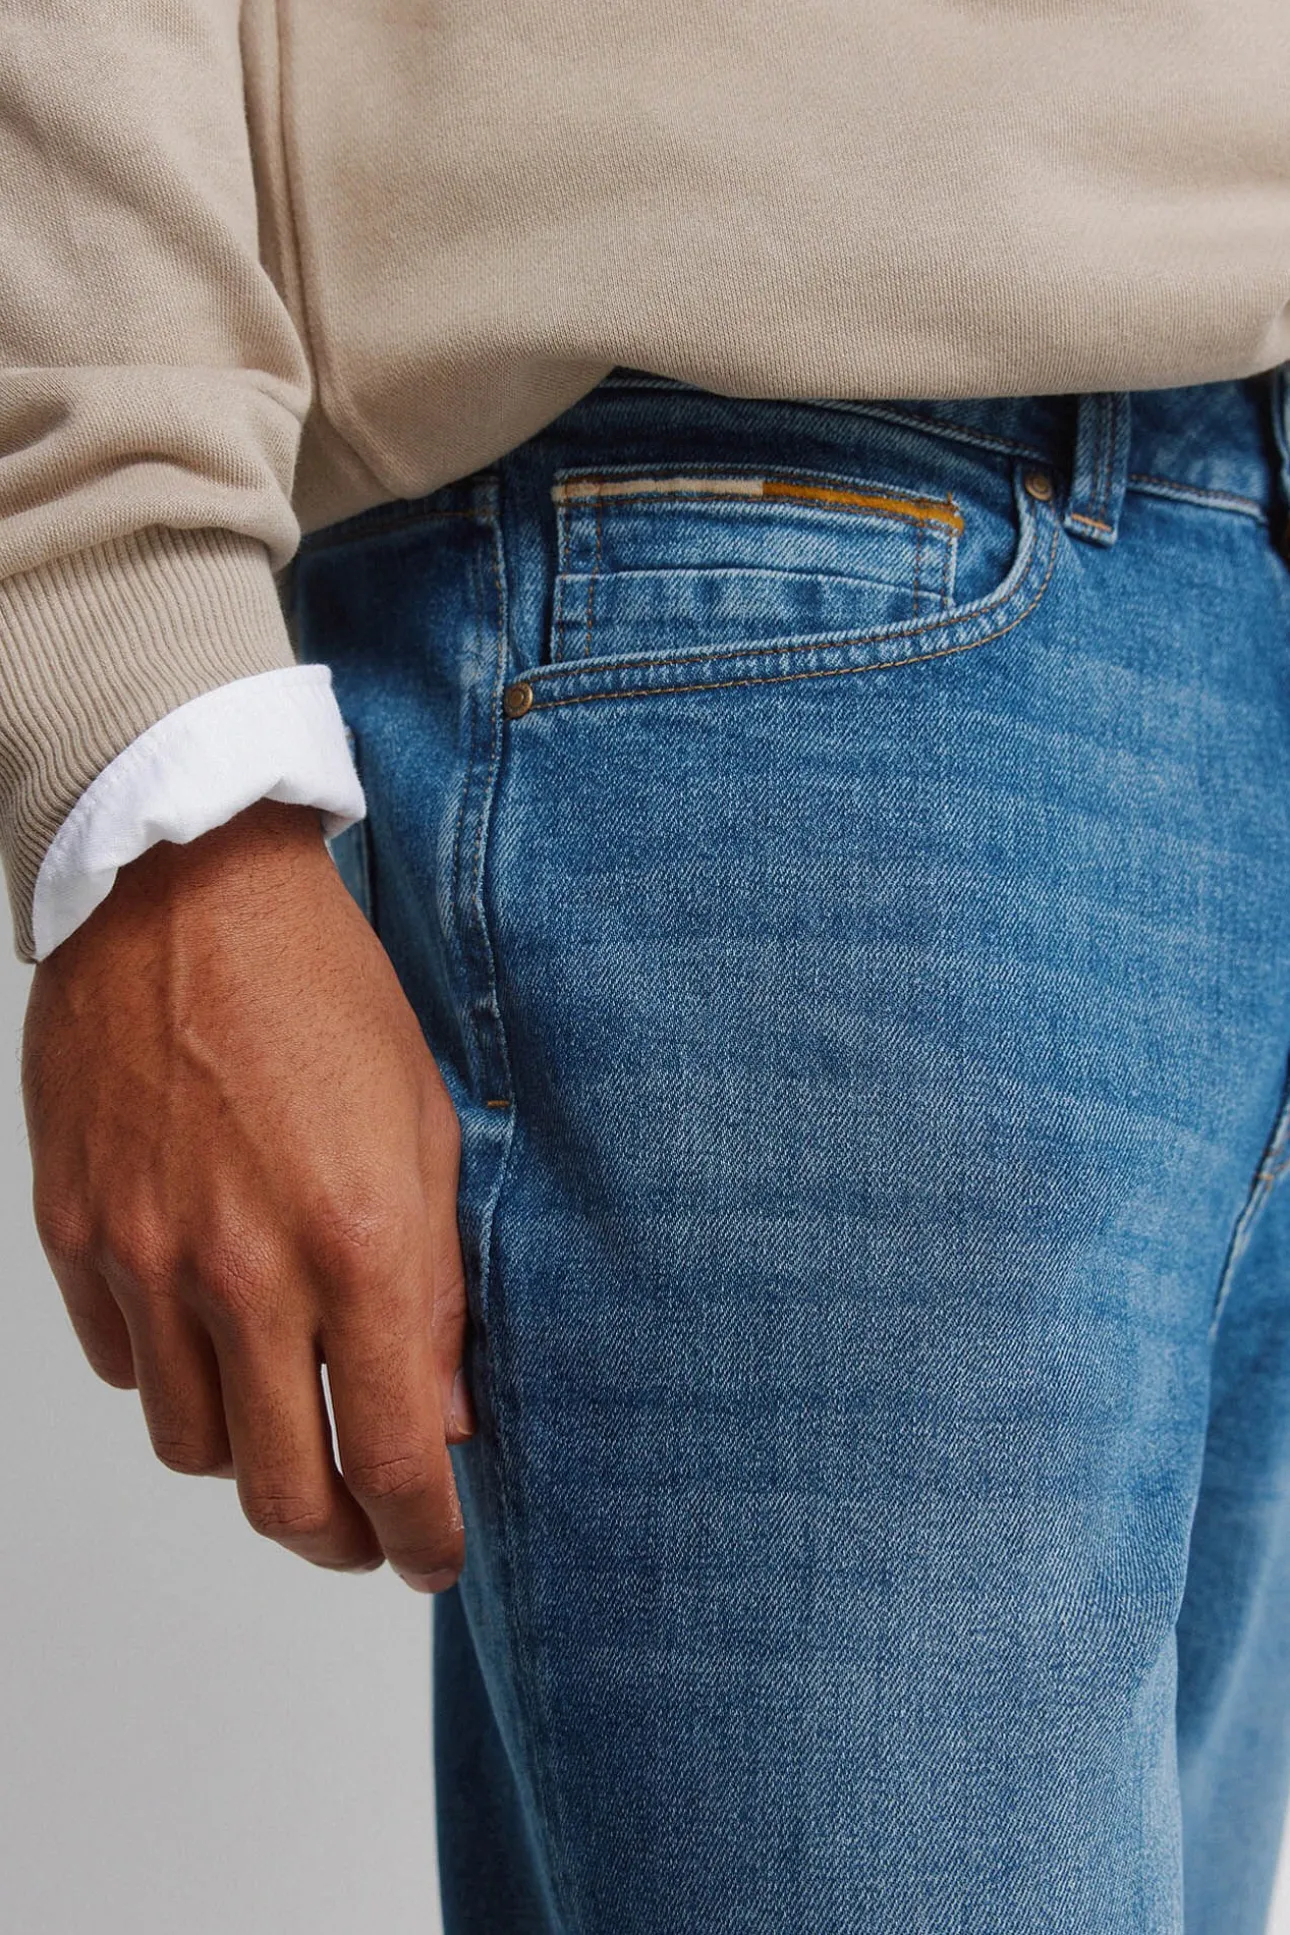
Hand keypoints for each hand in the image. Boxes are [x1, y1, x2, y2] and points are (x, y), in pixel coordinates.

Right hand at [22, 799, 471, 1591]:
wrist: (184, 893)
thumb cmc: (326, 993)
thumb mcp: (428, 1129)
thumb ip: (436, 1289)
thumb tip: (439, 1415)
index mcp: (359, 1243)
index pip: (392, 1457)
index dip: (423, 1534)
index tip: (437, 1552)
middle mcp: (245, 1272)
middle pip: (281, 1494)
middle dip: (339, 1537)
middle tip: (370, 1528)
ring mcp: (145, 1258)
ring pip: (192, 1446)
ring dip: (252, 1458)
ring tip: (292, 1418)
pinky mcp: (77, 1231)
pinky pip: (123, 1366)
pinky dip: (172, 1375)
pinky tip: (211, 1333)